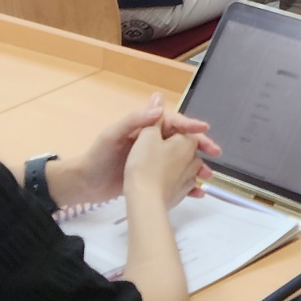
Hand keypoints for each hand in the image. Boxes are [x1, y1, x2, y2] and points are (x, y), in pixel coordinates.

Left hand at [59, 93, 220, 207]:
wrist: (85, 185)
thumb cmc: (97, 157)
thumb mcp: (113, 135)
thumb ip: (134, 121)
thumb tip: (158, 107)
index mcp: (145, 129)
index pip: (172, 122)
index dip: (189, 125)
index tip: (204, 129)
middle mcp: (153, 143)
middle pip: (182, 141)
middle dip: (200, 145)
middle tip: (215, 152)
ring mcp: (154, 162)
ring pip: (181, 160)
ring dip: (196, 166)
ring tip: (207, 176)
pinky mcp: (152, 178)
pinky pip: (174, 179)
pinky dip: (186, 184)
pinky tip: (197, 193)